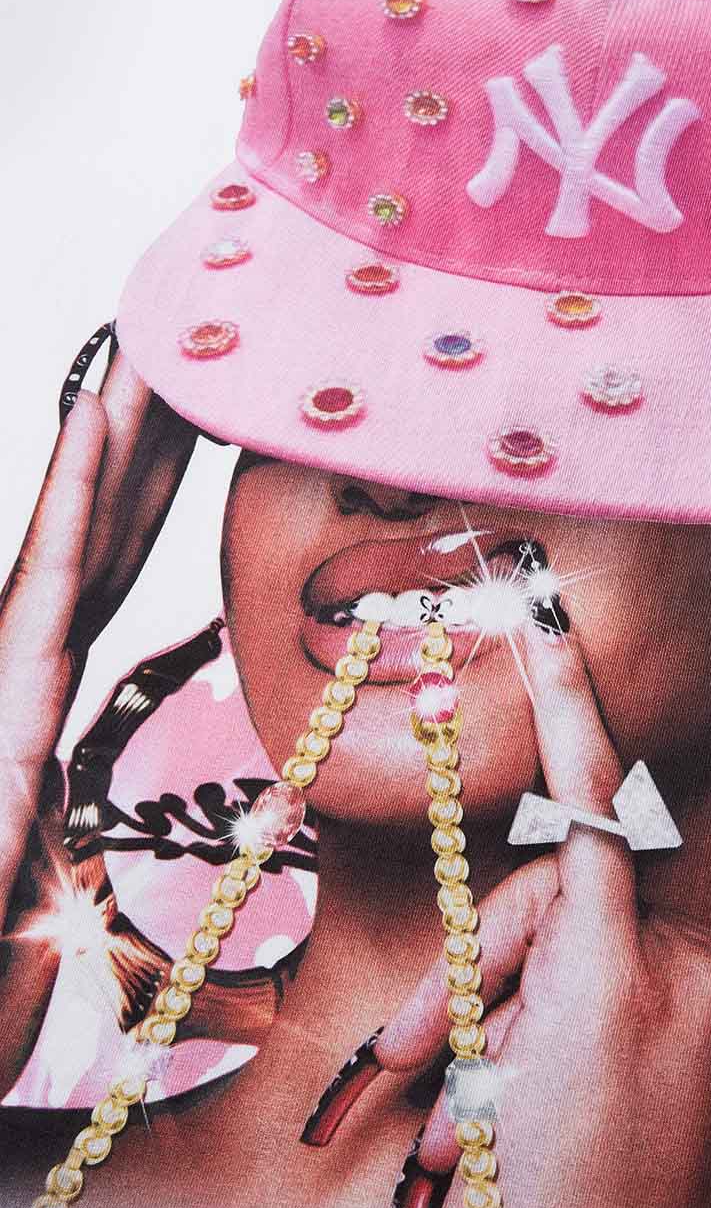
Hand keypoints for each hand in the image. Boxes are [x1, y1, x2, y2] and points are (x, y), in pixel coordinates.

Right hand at [0, 356, 195, 1092]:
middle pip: (101, 520)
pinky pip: (46, 573)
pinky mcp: (2, 687)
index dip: (148, 476)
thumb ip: (65, 822)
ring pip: (74, 522)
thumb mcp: (45, 875)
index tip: (193, 402)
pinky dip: (69, 490)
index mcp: (43, 683)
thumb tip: (117, 799)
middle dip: (142, 424)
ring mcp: (4, 668)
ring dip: (113, 424)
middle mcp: (22, 660)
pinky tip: (96, 412)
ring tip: (153, 334)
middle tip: (188, 332)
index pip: (114, 557)